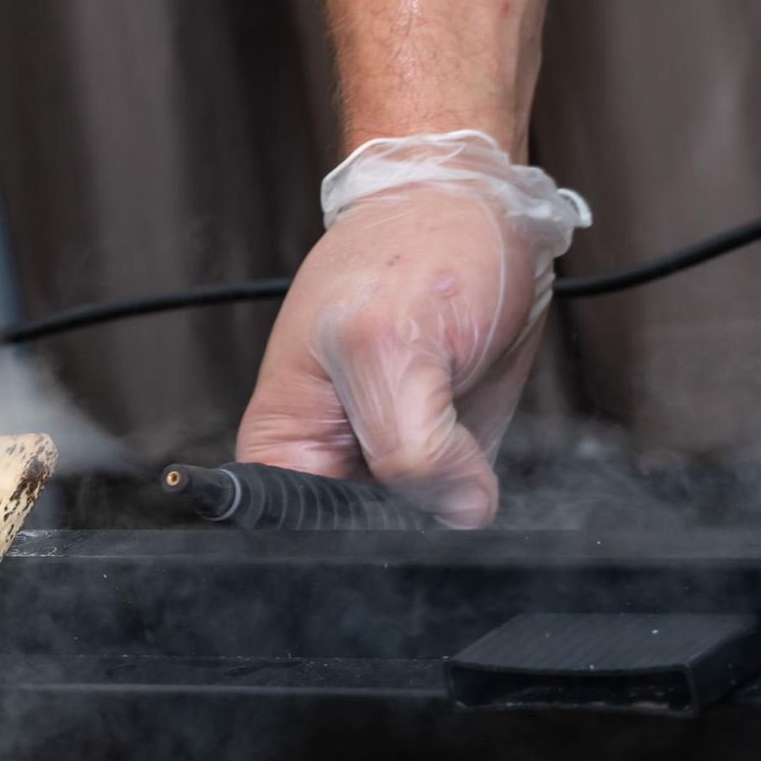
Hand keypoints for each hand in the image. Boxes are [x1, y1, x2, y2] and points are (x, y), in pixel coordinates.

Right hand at [237, 132, 587, 527]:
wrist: (476, 213)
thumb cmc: (409, 251)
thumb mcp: (389, 345)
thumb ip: (409, 447)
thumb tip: (457, 511)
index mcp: (282, 447)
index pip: (298, 540)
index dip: (350, 540)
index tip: (396, 503)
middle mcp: (330, 466)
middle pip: (363, 547)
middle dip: (410, 521)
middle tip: (438, 456)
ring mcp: (390, 467)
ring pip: (420, 534)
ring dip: (451, 505)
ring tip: (452, 418)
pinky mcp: (443, 462)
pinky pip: (461, 508)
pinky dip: (479, 492)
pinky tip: (476, 437)